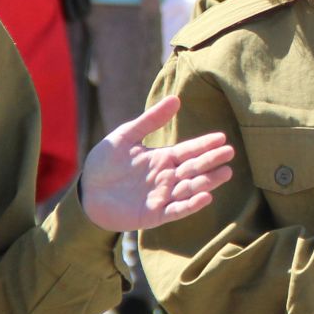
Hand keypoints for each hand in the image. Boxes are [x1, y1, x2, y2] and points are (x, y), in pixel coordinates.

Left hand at [80, 96, 235, 232]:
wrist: (85, 192)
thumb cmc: (103, 163)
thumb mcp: (125, 136)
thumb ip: (150, 121)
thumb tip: (176, 99)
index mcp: (162, 158)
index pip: (189, 150)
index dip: (205, 144)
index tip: (222, 138)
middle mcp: (166, 177)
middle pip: (194, 168)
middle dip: (211, 161)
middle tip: (229, 153)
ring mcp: (162, 196)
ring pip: (190, 188)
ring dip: (208, 182)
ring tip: (225, 173)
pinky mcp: (154, 215)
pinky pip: (176, 210)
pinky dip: (191, 205)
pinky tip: (206, 197)